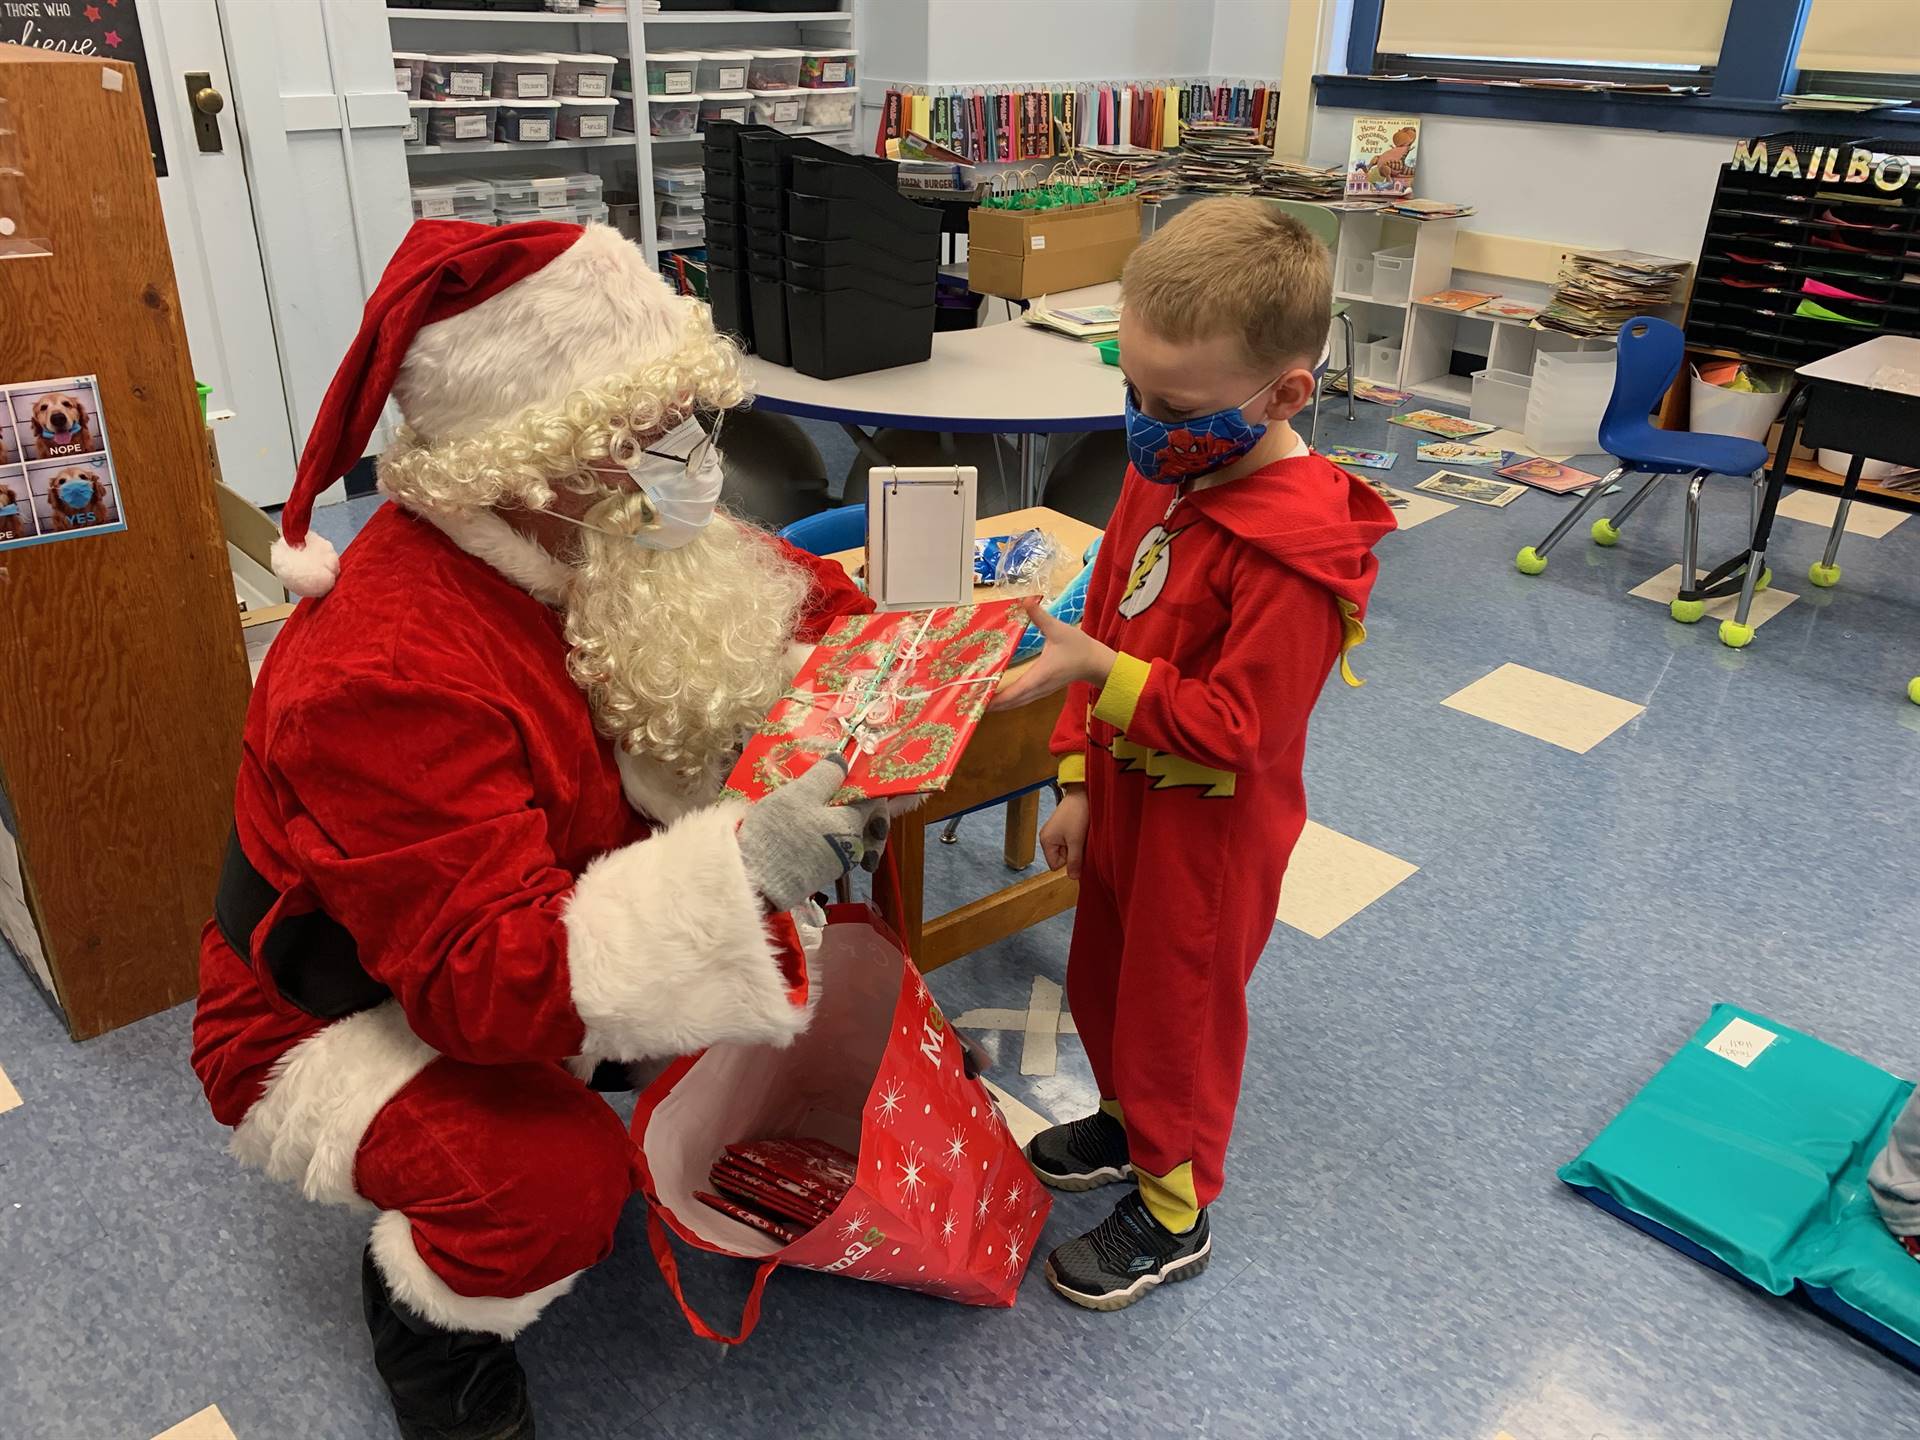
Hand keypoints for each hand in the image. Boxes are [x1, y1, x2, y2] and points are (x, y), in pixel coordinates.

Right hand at [736, 755, 890, 910]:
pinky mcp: (820, 874)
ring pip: (846, 833)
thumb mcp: (799, 795)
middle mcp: (853, 847)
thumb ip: (825, 775)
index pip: (875, 801)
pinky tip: (803, 829)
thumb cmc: (779, 835)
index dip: (865, 785)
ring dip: (833, 819)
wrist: (757, 883)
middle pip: (865, 820)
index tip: (850, 776)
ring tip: (811, 809)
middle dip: (851, 804)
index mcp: (853, 824)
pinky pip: (831, 847)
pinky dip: (823, 835)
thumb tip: (843, 760)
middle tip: (830, 792)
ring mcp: (838, 864)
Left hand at [989, 600, 1116, 710]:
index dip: (997, 697)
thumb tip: (1026, 600)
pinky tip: (997, 697)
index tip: (980, 699)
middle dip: (992, 704)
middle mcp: (1038, 688)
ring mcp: (1040, 691)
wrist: (1095, 662)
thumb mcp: (1058, 629)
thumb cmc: (1078, 647)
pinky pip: (1021, 700)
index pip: (1016, 691)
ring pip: (1016, 703)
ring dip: (999, 704)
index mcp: (1040, 675)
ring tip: (979, 701)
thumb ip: (1040, 616)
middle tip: (970, 701)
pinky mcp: (1041, 690)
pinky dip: (1008, 701)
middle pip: (1011, 702)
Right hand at [1039, 786, 1088, 879]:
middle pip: (1061, 858)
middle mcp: (1047, 838)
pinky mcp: (1062, 828)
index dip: (1068, 862)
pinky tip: (1080, 829)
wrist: (1082, 793)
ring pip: (1067, 850)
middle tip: (1079, 839)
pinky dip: (1076, 839)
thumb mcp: (1076, 841)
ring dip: (1076, 845)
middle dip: (1072, 853)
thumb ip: (1074, 861)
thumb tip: (1073, 878)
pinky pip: (1069, 842)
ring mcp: (1054, 832)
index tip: (1075, 849)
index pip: (1055, 866)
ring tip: (1080, 832)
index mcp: (1045, 841)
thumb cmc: (1077, 814)